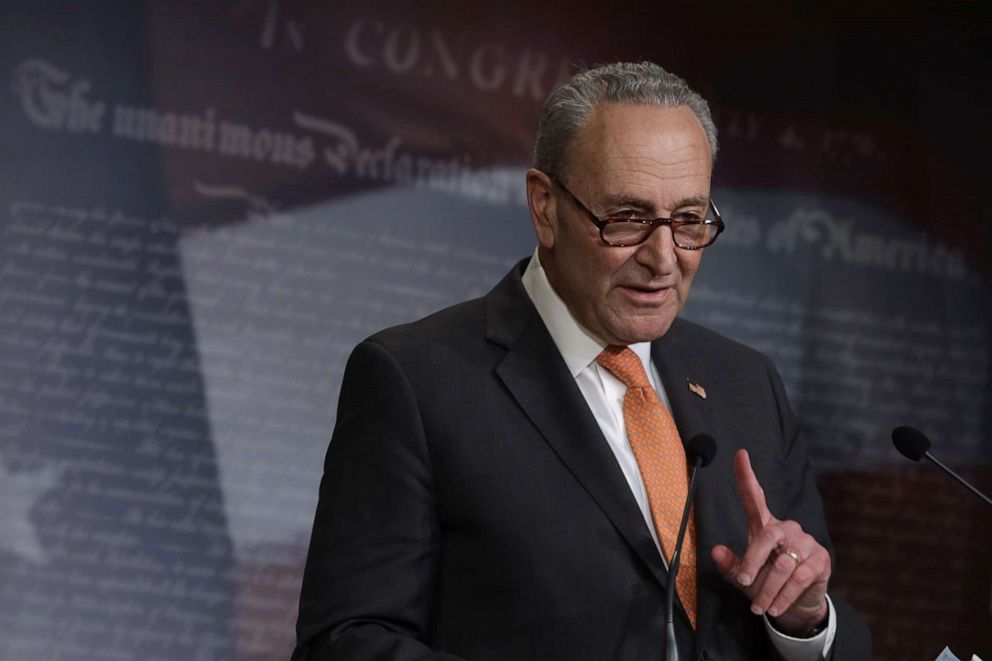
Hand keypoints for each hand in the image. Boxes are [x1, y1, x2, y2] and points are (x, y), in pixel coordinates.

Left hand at [711, 449, 829, 635]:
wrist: (799, 602)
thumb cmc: (765, 581)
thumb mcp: (744, 575)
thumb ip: (730, 564)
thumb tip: (715, 550)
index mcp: (764, 525)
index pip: (754, 496)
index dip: (746, 476)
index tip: (739, 453)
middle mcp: (786, 527)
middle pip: (766, 536)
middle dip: (752, 560)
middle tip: (743, 581)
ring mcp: (805, 542)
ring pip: (782, 565)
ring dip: (767, 589)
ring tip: (758, 606)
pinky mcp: (820, 559)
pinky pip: (799, 578)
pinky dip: (784, 596)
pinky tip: (775, 607)